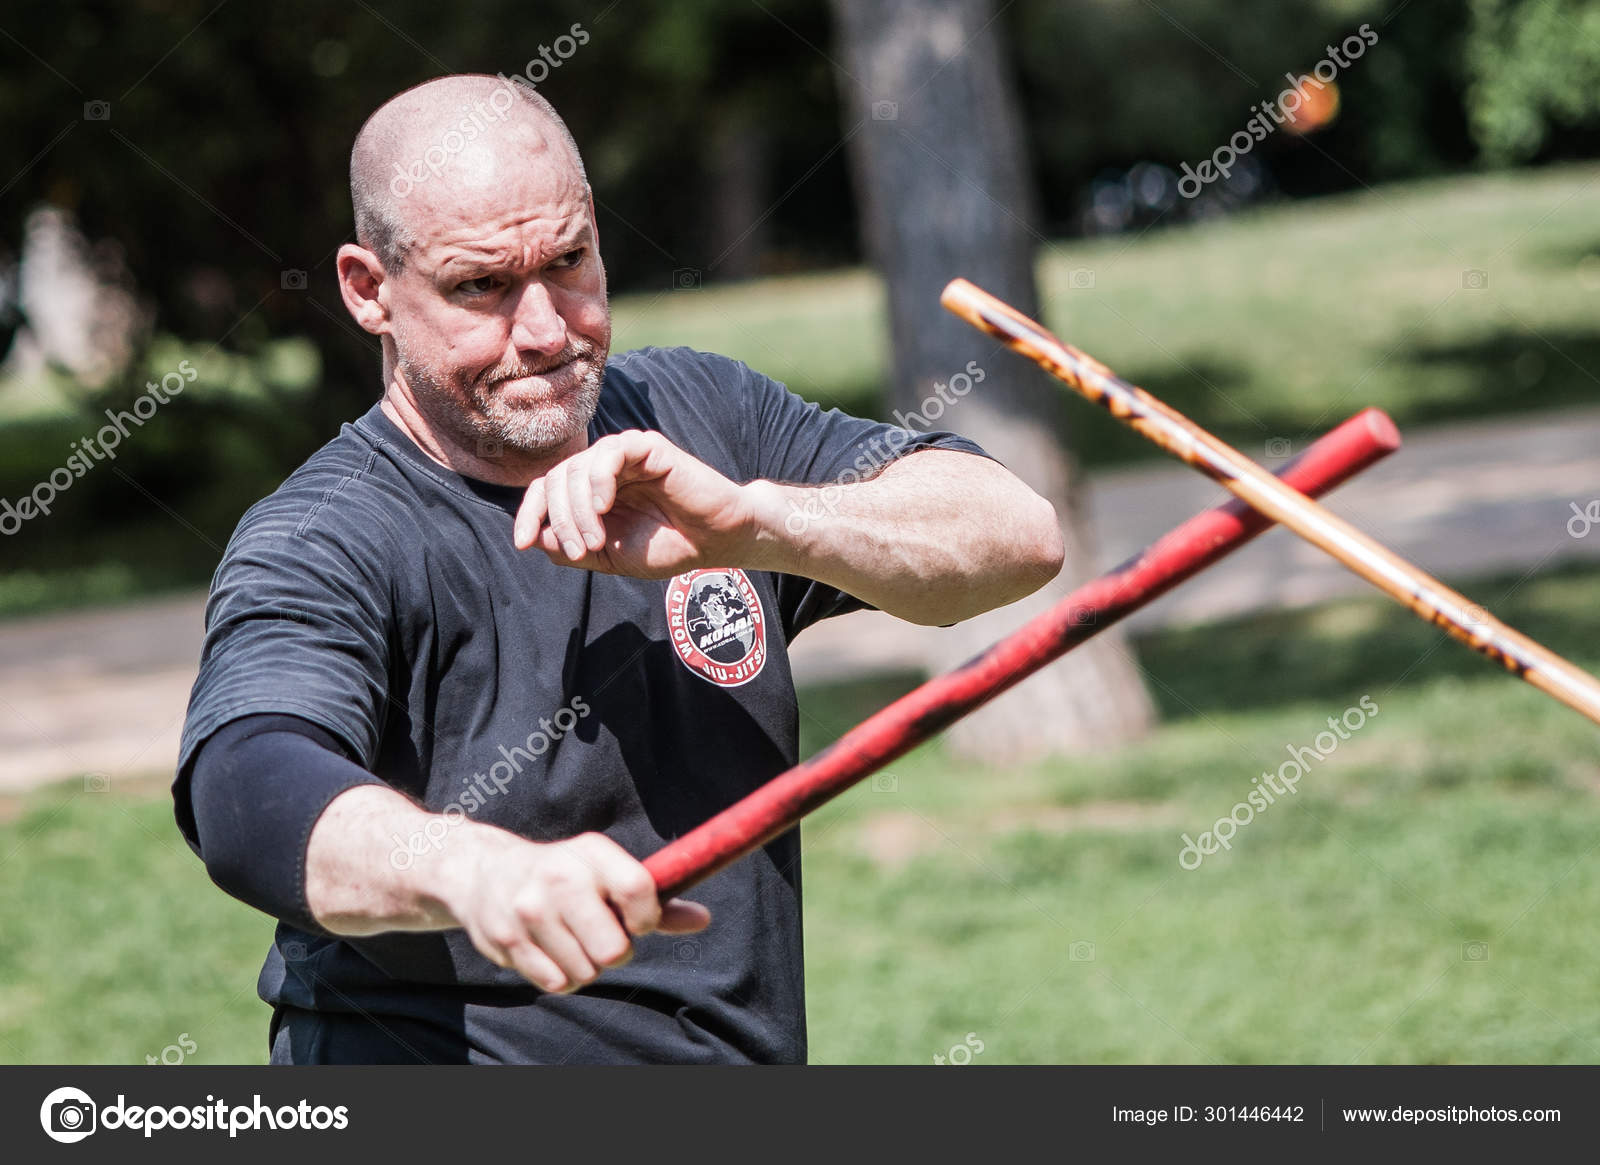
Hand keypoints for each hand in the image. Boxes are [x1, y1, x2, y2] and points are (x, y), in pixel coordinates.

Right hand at [445, 827, 709, 992]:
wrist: (482, 872)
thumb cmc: (564, 876)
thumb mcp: (606, 873)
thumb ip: (654, 900)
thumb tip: (702, 920)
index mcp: (591, 852)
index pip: (638, 890)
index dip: (647, 917)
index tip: (638, 921)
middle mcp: (558, 876)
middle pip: (613, 949)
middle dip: (616, 951)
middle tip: (600, 935)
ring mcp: (529, 910)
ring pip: (586, 972)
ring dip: (586, 966)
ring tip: (570, 939)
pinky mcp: (506, 940)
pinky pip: (557, 983)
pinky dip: (561, 976)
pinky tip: (550, 951)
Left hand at [512, 430, 758, 577]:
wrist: (714, 542)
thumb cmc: (667, 547)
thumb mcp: (609, 558)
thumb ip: (570, 548)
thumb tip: (533, 536)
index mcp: (589, 491)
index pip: (545, 489)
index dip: (529, 513)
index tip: (522, 542)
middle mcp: (601, 468)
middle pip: (555, 479)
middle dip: (559, 519)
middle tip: (580, 551)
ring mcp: (623, 455)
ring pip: (577, 468)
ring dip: (578, 510)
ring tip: (598, 541)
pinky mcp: (646, 446)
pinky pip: (608, 453)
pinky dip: (598, 480)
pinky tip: (604, 506)